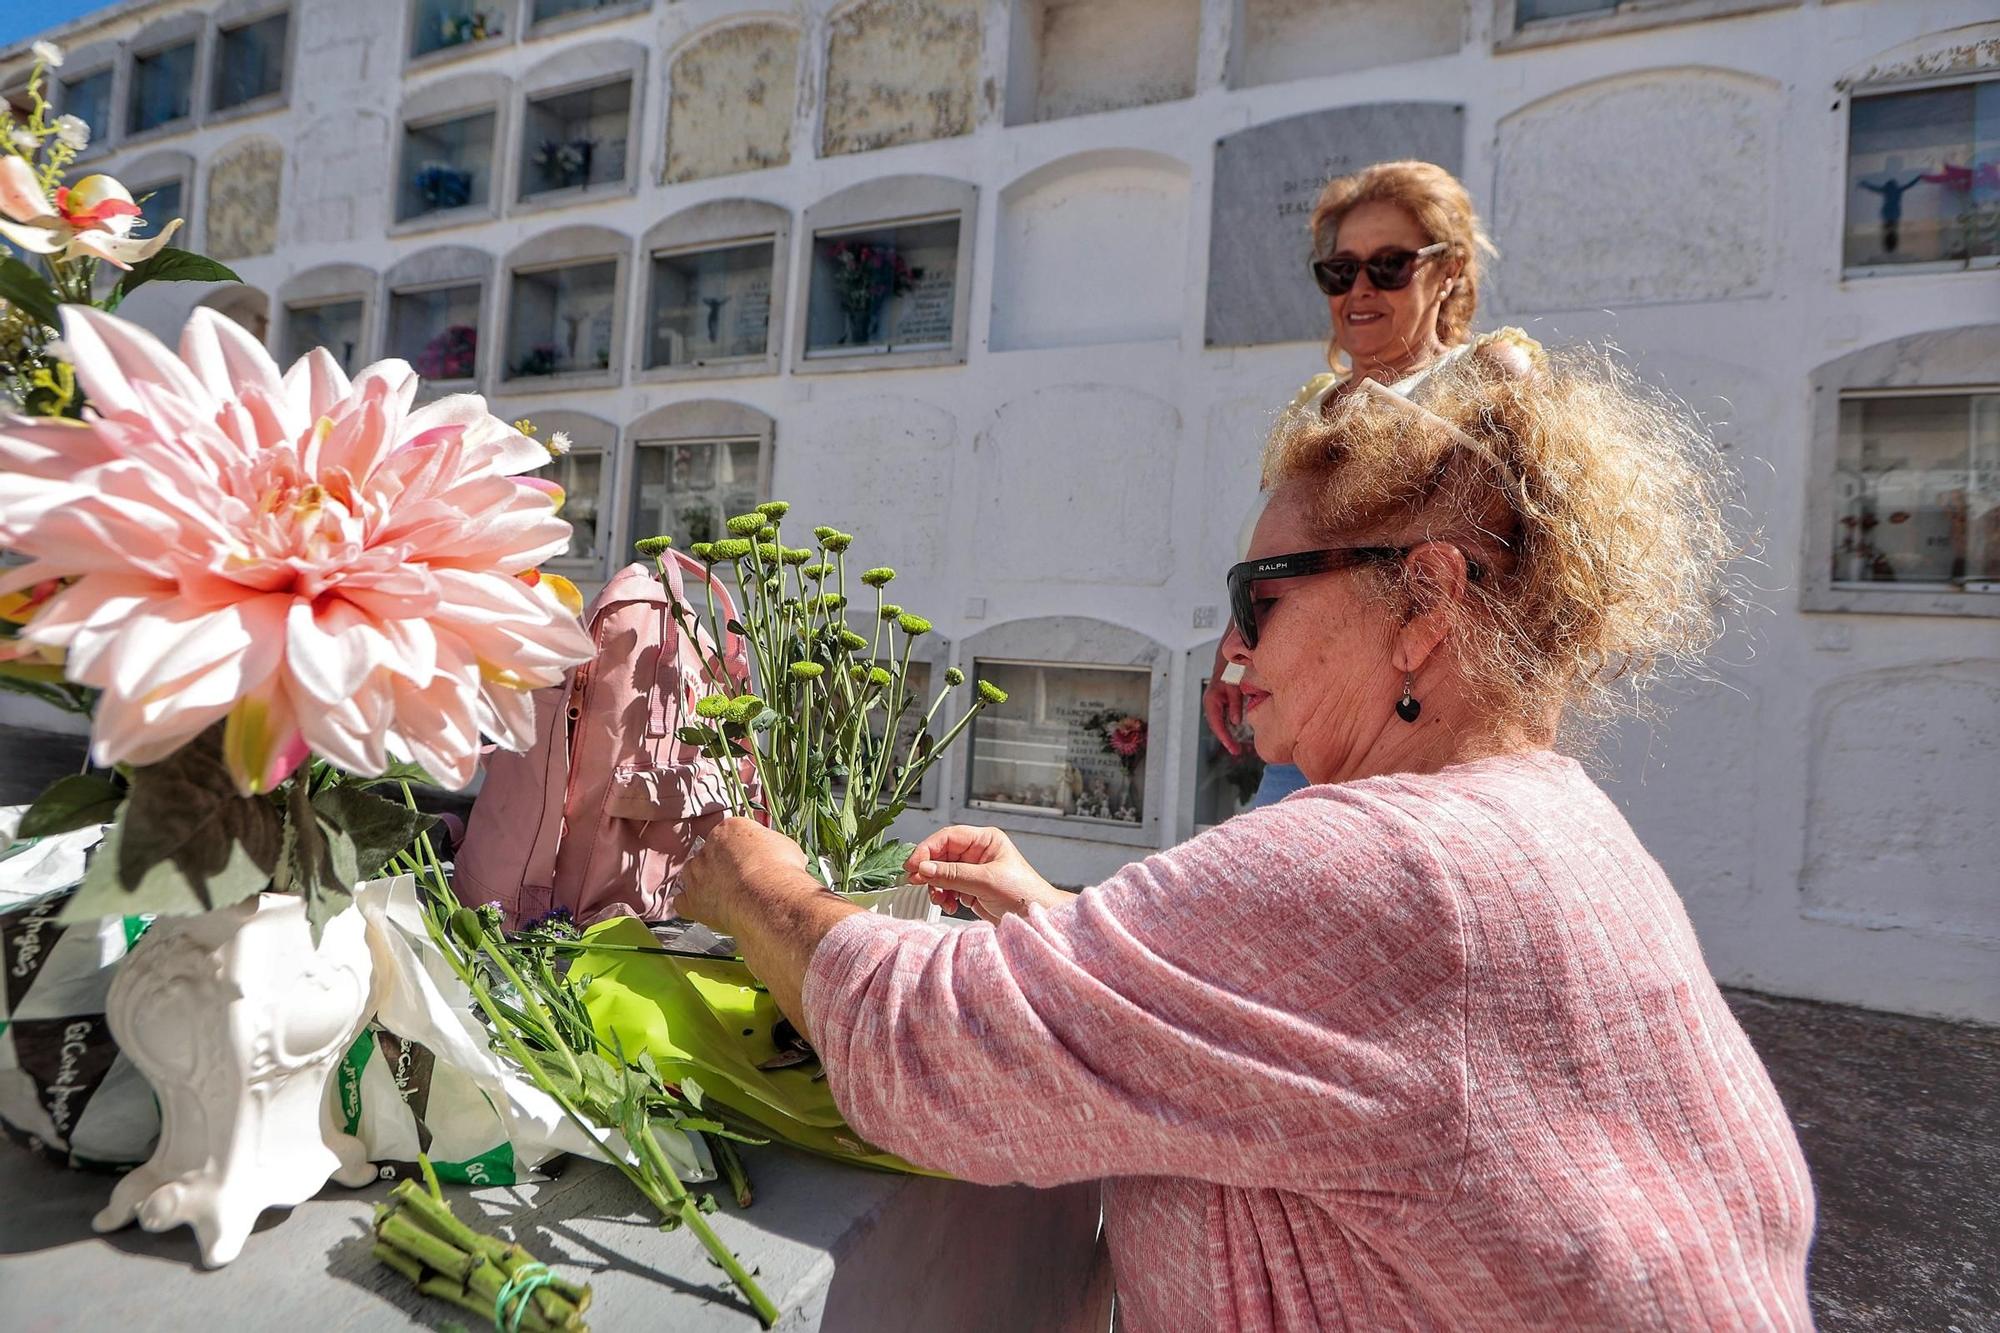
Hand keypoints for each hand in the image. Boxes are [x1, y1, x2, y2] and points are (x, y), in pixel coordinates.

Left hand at [677, 816, 820, 939]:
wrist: (769, 899)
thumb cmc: (780, 870)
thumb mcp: (784, 845)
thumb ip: (771, 846)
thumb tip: (776, 853)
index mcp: (729, 829)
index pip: (728, 834)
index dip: (740, 849)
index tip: (750, 859)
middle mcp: (707, 848)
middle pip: (709, 854)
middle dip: (721, 866)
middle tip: (741, 880)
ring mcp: (696, 875)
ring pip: (693, 875)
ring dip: (704, 883)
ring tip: (725, 896)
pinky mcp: (691, 901)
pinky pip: (682, 902)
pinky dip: (691, 905)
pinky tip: (705, 909)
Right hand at [904, 825, 1069, 924]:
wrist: (1036, 919)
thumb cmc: (1023, 893)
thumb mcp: (986, 881)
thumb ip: (952, 874)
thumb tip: (924, 868)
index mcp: (985, 840)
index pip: (948, 837)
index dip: (927, 849)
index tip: (913, 864)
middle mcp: (977, 853)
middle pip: (941, 855)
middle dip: (929, 870)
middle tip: (916, 882)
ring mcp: (972, 871)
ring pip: (941, 873)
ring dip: (935, 886)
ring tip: (940, 899)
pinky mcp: (970, 888)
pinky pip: (947, 888)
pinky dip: (943, 897)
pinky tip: (949, 905)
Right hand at [1202, 642, 1245, 753]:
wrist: (1230, 653)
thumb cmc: (1232, 666)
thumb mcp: (1235, 685)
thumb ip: (1234, 703)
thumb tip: (1235, 722)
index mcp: (1212, 699)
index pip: (1216, 723)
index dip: (1225, 737)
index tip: (1233, 748)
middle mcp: (1212, 701)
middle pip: (1217, 725)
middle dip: (1226, 739)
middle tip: (1236, 751)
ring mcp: (1216, 701)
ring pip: (1220, 722)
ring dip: (1227, 733)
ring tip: (1236, 746)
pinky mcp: (1223, 699)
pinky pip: (1224, 715)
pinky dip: (1229, 724)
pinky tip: (1236, 732)